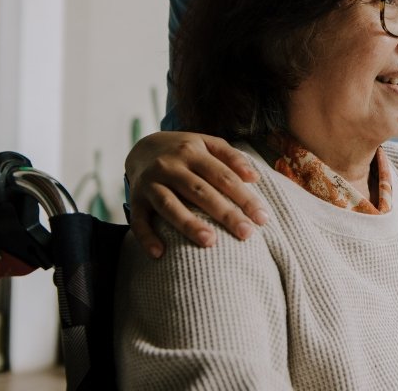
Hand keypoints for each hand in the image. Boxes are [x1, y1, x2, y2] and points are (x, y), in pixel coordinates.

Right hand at [125, 131, 267, 257]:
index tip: (262, 218)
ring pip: (169, 205)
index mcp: (193, 152)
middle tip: (246, 233)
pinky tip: (160, 253)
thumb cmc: (186, 150)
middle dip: (225, 213)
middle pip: (200, 191)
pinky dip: (146, 237)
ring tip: (210, 242)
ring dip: (189, 224)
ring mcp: (150, 183)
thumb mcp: (208, 144)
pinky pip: (138, 220)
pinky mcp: (135, 199)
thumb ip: (232, 157)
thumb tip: (254, 177)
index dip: (244, 197)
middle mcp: (170, 166)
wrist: (143, 147)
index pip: (224, 176)